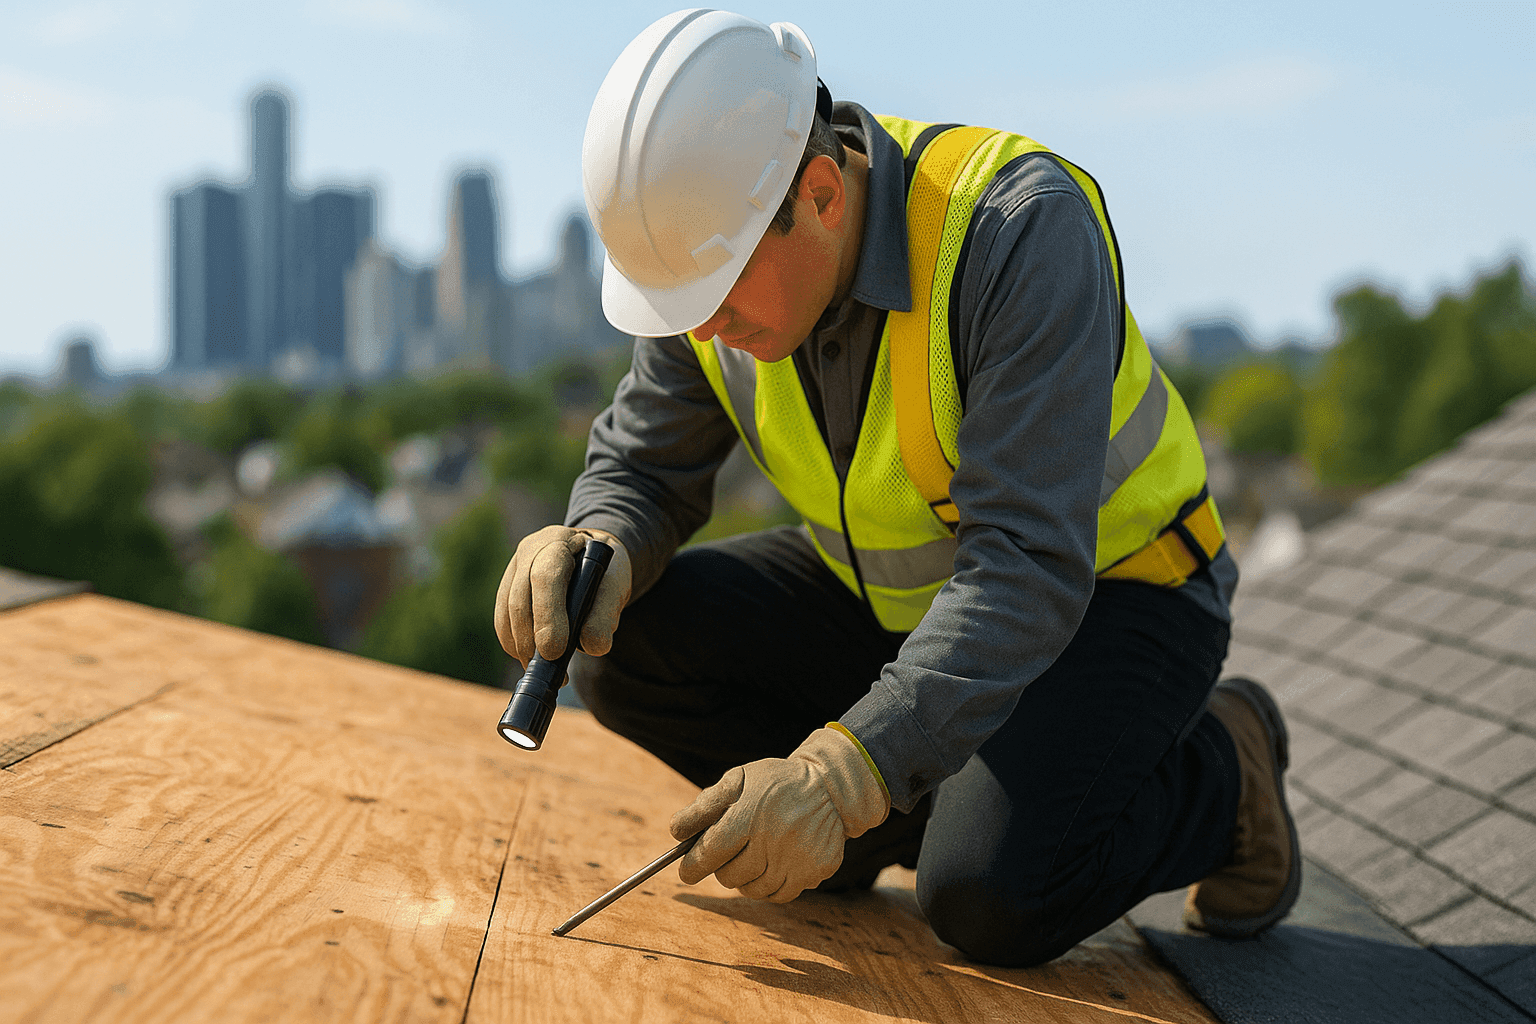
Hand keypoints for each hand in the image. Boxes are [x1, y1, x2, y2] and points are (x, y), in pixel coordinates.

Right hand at [494, 525, 631, 666]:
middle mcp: (530, 551)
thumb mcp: (616, 586)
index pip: (546, 576)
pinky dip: (514, 644)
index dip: (547, 615)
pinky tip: (531, 659)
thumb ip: (607, 614)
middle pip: (520, 597)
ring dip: (521, 646)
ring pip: (506, 612)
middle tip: (549, 667)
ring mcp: (514, 569)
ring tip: (544, 669)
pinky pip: (502, 621)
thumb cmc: (605, 572)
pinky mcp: (506, 589)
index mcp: (560, 542)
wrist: (592, 558)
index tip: (554, 650)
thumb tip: (593, 646)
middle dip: (531, 638)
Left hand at [670, 727, 889, 902]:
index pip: (710, 852)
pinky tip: (772, 867)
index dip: (693, 865)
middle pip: (729, 876)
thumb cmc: (775, 783)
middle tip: (728, 855)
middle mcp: (774, 839)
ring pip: (753, 890)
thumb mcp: (739, 780)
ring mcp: (797, 858)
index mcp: (750, 814)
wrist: (830, 787)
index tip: (687, 871)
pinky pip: (780, 895)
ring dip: (745, 880)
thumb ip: (705, 805)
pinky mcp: (815, 871)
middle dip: (722, 868)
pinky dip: (769, 888)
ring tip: (752, 858)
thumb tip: (676, 832)